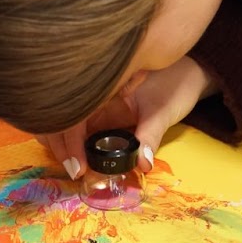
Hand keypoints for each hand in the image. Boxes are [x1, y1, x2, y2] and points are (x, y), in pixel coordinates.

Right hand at [40, 56, 213, 176]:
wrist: (186, 71)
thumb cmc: (175, 85)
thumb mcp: (162, 111)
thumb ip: (150, 136)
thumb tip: (142, 164)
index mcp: (101, 86)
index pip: (70, 114)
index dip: (68, 143)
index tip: (78, 168)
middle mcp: (90, 90)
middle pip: (55, 116)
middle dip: (57, 145)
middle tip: (73, 171)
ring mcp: (90, 97)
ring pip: (60, 118)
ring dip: (59, 142)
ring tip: (74, 165)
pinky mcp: (95, 104)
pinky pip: (73, 120)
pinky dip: (68, 137)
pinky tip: (78, 154)